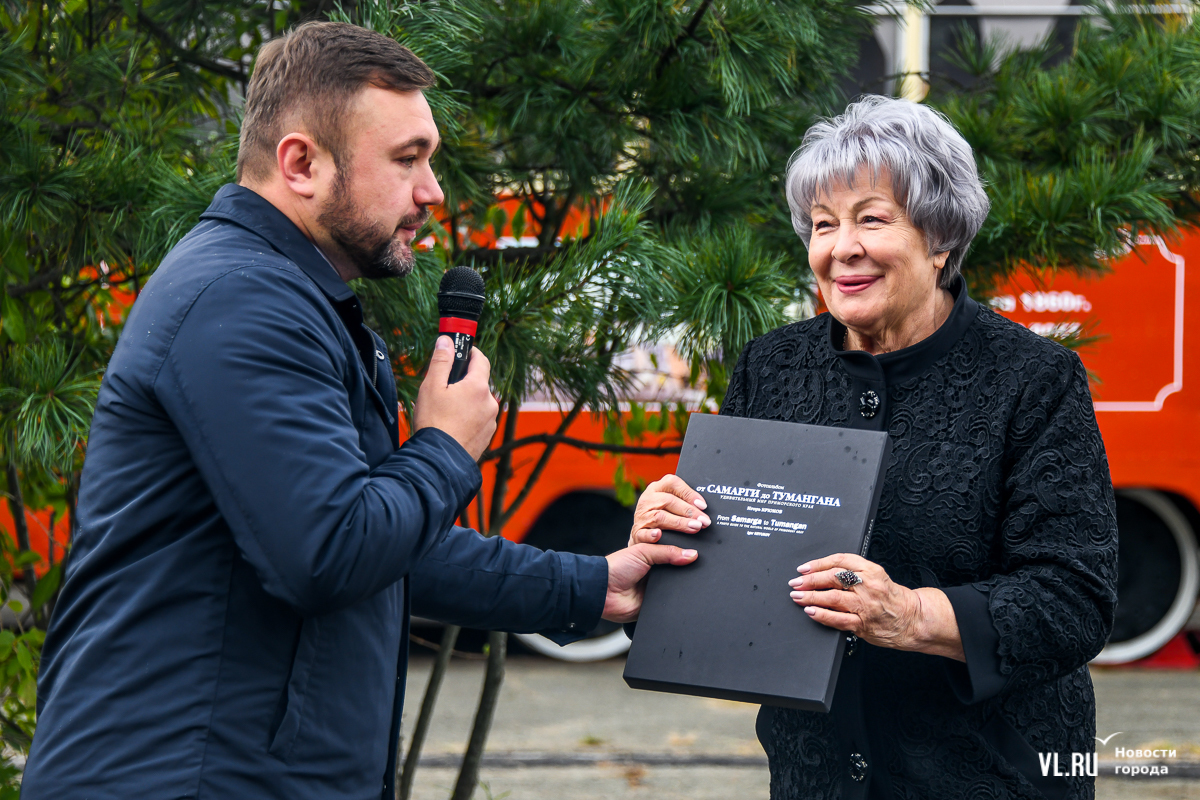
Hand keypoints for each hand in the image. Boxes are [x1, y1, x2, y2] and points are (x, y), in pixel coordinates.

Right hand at [413, 336, 498, 460]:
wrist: (439, 461)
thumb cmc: (434, 423)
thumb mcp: (432, 387)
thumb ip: (441, 361)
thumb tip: (446, 341)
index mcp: (478, 387)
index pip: (481, 360)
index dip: (471, 353)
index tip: (462, 351)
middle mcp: (490, 403)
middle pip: (479, 383)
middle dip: (464, 381)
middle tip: (445, 387)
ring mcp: (491, 421)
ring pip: (479, 402)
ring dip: (466, 401)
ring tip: (446, 411)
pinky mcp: (487, 436)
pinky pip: (479, 419)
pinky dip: (469, 417)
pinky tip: (452, 425)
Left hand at [602, 543, 696, 622]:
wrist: (603, 591)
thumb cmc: (617, 568)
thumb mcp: (643, 551)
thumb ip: (668, 551)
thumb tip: (692, 554)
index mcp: (654, 557)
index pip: (675, 552)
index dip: (685, 551)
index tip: (698, 549)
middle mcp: (657, 573)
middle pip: (680, 570)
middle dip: (685, 568)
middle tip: (693, 564)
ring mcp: (658, 589)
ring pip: (679, 587)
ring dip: (681, 584)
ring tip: (683, 578)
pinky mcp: (657, 604)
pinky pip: (673, 602)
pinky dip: (676, 599)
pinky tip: (679, 594)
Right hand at [628, 474, 709, 545]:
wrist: (641, 538)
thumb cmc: (661, 516)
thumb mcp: (668, 503)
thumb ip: (682, 502)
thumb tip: (703, 508)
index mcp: (656, 488)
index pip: (672, 483)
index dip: (689, 493)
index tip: (703, 505)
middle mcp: (647, 500)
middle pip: (668, 501)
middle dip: (689, 511)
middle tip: (704, 521)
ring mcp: (641, 516)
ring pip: (660, 517)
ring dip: (679, 523)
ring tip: (695, 527)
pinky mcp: (637, 533)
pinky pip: (643, 533)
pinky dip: (651, 534)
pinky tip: (659, 535)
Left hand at [788, 553, 963, 660]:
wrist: (913, 619)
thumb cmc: (892, 597)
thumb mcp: (875, 576)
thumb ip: (853, 571)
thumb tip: (821, 572)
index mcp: (870, 570)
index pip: (840, 561)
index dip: (818, 563)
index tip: (804, 568)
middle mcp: (868, 586)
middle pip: (833, 578)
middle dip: (810, 580)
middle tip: (795, 582)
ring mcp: (865, 606)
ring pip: (833, 598)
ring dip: (811, 597)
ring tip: (798, 596)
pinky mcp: (863, 624)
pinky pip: (838, 619)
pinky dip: (822, 615)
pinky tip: (811, 612)